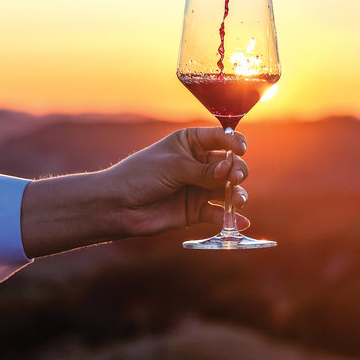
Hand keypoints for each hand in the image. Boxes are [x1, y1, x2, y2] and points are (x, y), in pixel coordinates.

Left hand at [105, 126, 250, 236]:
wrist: (119, 206)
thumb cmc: (141, 175)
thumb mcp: (173, 167)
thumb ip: (204, 171)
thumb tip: (230, 170)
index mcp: (192, 142)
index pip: (221, 137)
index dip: (234, 142)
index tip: (240, 149)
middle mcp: (200, 163)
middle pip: (230, 164)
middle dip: (237, 171)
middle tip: (234, 178)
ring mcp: (200, 187)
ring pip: (229, 189)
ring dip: (237, 195)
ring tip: (237, 201)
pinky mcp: (198, 210)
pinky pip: (219, 213)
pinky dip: (230, 218)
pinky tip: (239, 222)